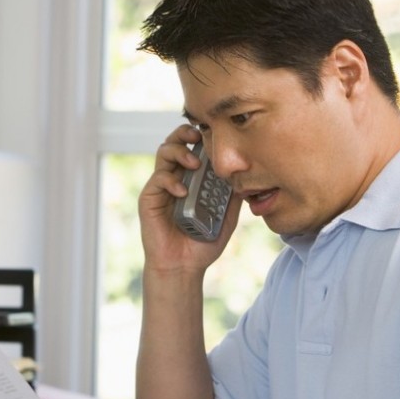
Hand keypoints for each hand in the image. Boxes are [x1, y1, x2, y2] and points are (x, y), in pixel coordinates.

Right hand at [138, 124, 239, 272]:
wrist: (184, 266)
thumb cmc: (204, 242)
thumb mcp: (227, 214)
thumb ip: (233, 194)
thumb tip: (249, 172)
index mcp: (192, 177)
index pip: (193, 145)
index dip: (201, 134)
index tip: (215, 133)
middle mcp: (175, 176)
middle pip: (175, 141)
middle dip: (185, 132)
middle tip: (198, 135)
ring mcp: (161, 186)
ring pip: (163, 153)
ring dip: (179, 151)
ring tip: (194, 163)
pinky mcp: (150, 198)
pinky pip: (158, 179)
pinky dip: (171, 181)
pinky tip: (183, 191)